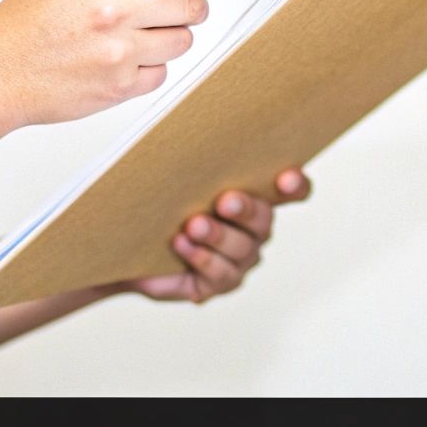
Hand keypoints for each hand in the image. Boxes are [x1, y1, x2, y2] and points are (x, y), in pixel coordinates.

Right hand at [0, 0, 245, 131]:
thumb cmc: (19, 29)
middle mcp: (113, 12)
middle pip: (191, 5)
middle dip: (190, 5)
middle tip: (174, 7)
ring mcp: (119, 53)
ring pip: (182, 42)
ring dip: (169, 37)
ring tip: (137, 36)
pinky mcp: (120, 87)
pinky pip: (161, 75)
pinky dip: (149, 68)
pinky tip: (121, 61)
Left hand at [127, 169, 311, 302]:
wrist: (130, 246)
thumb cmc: (160, 206)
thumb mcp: (179, 182)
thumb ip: (196, 169)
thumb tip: (192, 142)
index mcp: (253, 198)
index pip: (291, 191)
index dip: (296, 186)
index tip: (286, 179)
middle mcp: (254, 231)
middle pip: (263, 220)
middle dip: (245, 209)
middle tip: (225, 201)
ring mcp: (240, 260)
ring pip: (241, 249)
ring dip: (218, 235)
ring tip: (193, 225)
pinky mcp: (219, 283)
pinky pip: (220, 273)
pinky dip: (201, 257)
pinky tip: (182, 244)